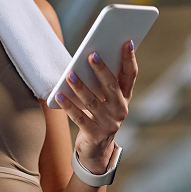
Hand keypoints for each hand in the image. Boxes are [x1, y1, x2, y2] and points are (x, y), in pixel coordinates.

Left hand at [54, 40, 137, 175]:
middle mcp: (120, 109)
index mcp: (125, 96)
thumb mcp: (105, 100)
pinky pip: (79, 117)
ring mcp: (109, 123)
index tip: (126, 42)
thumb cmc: (98, 115)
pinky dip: (68, 106)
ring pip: (92, 102)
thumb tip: (89, 57)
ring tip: (70, 74)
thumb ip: (102, 82)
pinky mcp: (95, 134)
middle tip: (91, 55)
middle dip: (101, 69)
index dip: (129, 59)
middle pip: (111, 86)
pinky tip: (59, 95)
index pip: (130, 75)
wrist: (96, 149)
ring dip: (80, 87)